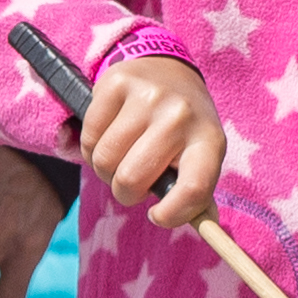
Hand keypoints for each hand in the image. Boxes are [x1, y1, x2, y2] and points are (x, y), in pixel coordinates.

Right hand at [80, 53, 229, 232]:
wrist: (165, 68)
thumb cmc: (182, 127)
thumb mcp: (200, 154)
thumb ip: (196, 191)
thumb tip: (207, 229)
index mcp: (209, 140)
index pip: (193, 189)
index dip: (172, 214)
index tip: (158, 215)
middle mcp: (180, 116)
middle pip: (132, 180)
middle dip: (124, 192)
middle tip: (132, 180)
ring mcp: (147, 97)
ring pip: (104, 161)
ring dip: (105, 170)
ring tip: (121, 157)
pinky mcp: (116, 83)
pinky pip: (88, 137)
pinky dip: (91, 147)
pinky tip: (109, 136)